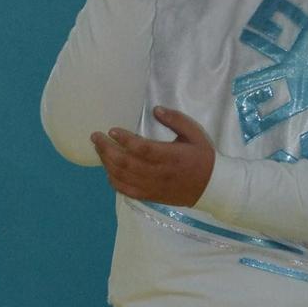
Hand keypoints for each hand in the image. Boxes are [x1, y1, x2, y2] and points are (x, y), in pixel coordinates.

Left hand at [91, 107, 215, 205]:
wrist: (211, 187)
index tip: (112, 130)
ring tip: (99, 149)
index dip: (124, 140)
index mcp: (170, 156)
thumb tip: (156, 109)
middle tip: (96, 137)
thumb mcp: (194, 133)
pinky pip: (127, 191)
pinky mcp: (150, 196)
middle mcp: (159, 173)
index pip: (142, 149)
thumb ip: (176, 120)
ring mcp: (153, 187)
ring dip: (107, 163)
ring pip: (123, 177)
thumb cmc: (202, 157)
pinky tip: (108, 170)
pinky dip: (114, 181)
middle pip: (126, 163)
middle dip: (107, 149)